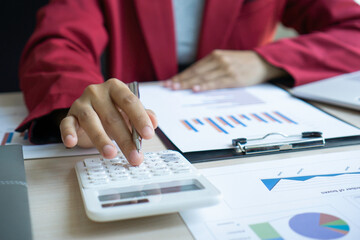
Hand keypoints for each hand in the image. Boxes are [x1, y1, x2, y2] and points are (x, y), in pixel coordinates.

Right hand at [59, 78, 157, 165]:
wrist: (89, 110)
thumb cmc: (113, 111)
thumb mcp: (129, 112)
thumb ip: (143, 115)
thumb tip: (154, 121)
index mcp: (116, 88)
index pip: (130, 102)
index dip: (140, 118)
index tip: (148, 135)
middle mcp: (97, 92)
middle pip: (112, 116)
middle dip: (125, 139)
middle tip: (135, 157)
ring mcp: (81, 103)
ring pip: (90, 120)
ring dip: (101, 139)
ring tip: (111, 154)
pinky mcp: (69, 115)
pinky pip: (67, 123)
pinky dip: (68, 132)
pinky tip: (72, 142)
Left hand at [164, 50, 287, 91]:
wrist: (263, 62)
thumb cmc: (242, 64)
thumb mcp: (225, 60)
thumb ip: (211, 67)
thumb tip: (194, 79)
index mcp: (215, 56)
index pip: (194, 67)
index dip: (181, 75)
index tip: (169, 82)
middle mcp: (218, 60)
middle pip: (195, 72)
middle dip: (180, 80)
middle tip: (167, 86)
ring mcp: (225, 69)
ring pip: (202, 78)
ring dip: (187, 84)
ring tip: (176, 88)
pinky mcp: (233, 78)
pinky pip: (216, 83)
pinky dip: (204, 86)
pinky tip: (195, 89)